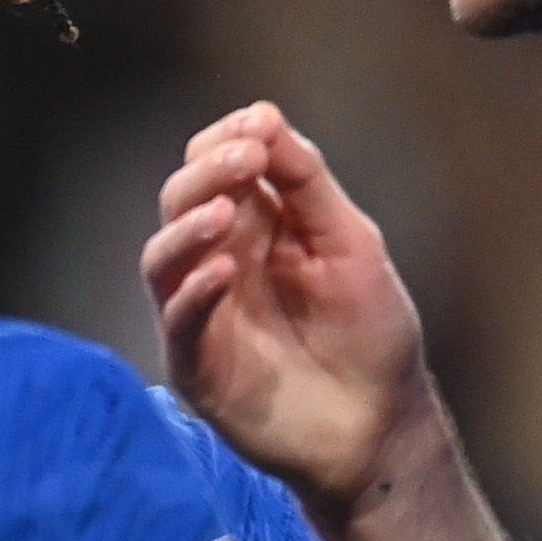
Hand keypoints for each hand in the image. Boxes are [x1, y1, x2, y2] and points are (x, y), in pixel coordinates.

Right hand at [141, 105, 437, 520]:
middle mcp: (219, 261)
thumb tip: (263, 114)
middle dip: (206, 173)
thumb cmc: (370, 335)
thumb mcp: (351, 242)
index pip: (215, 166)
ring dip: (187, 228)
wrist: (380, 426)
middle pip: (180, 202)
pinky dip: (194, 292)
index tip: (258, 128)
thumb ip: (307, 182)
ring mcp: (203, 313)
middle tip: (242, 160)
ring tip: (224, 212)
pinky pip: (178, 321)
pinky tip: (224, 272)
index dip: (227, 141)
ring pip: (162, 258)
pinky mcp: (196, 365)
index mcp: (256, 226)